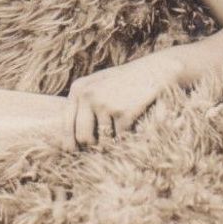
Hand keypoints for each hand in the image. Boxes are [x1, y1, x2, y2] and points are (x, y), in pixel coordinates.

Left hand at [66, 50, 181, 148]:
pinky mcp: (123, 113)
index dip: (70, 142)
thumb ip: (84, 105)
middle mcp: (87, 96)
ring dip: (114, 140)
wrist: (156, 70)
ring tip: (124, 126)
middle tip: (104, 145)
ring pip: (104, 141)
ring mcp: (104, 104)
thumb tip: (74, 141)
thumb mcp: (99, 86)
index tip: (74, 152)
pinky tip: (134, 123)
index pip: (66, 124)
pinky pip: (121, 138)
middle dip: (94, 145)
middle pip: (83, 137)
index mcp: (78, 89)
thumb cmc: (126, 82)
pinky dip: (128, 136)